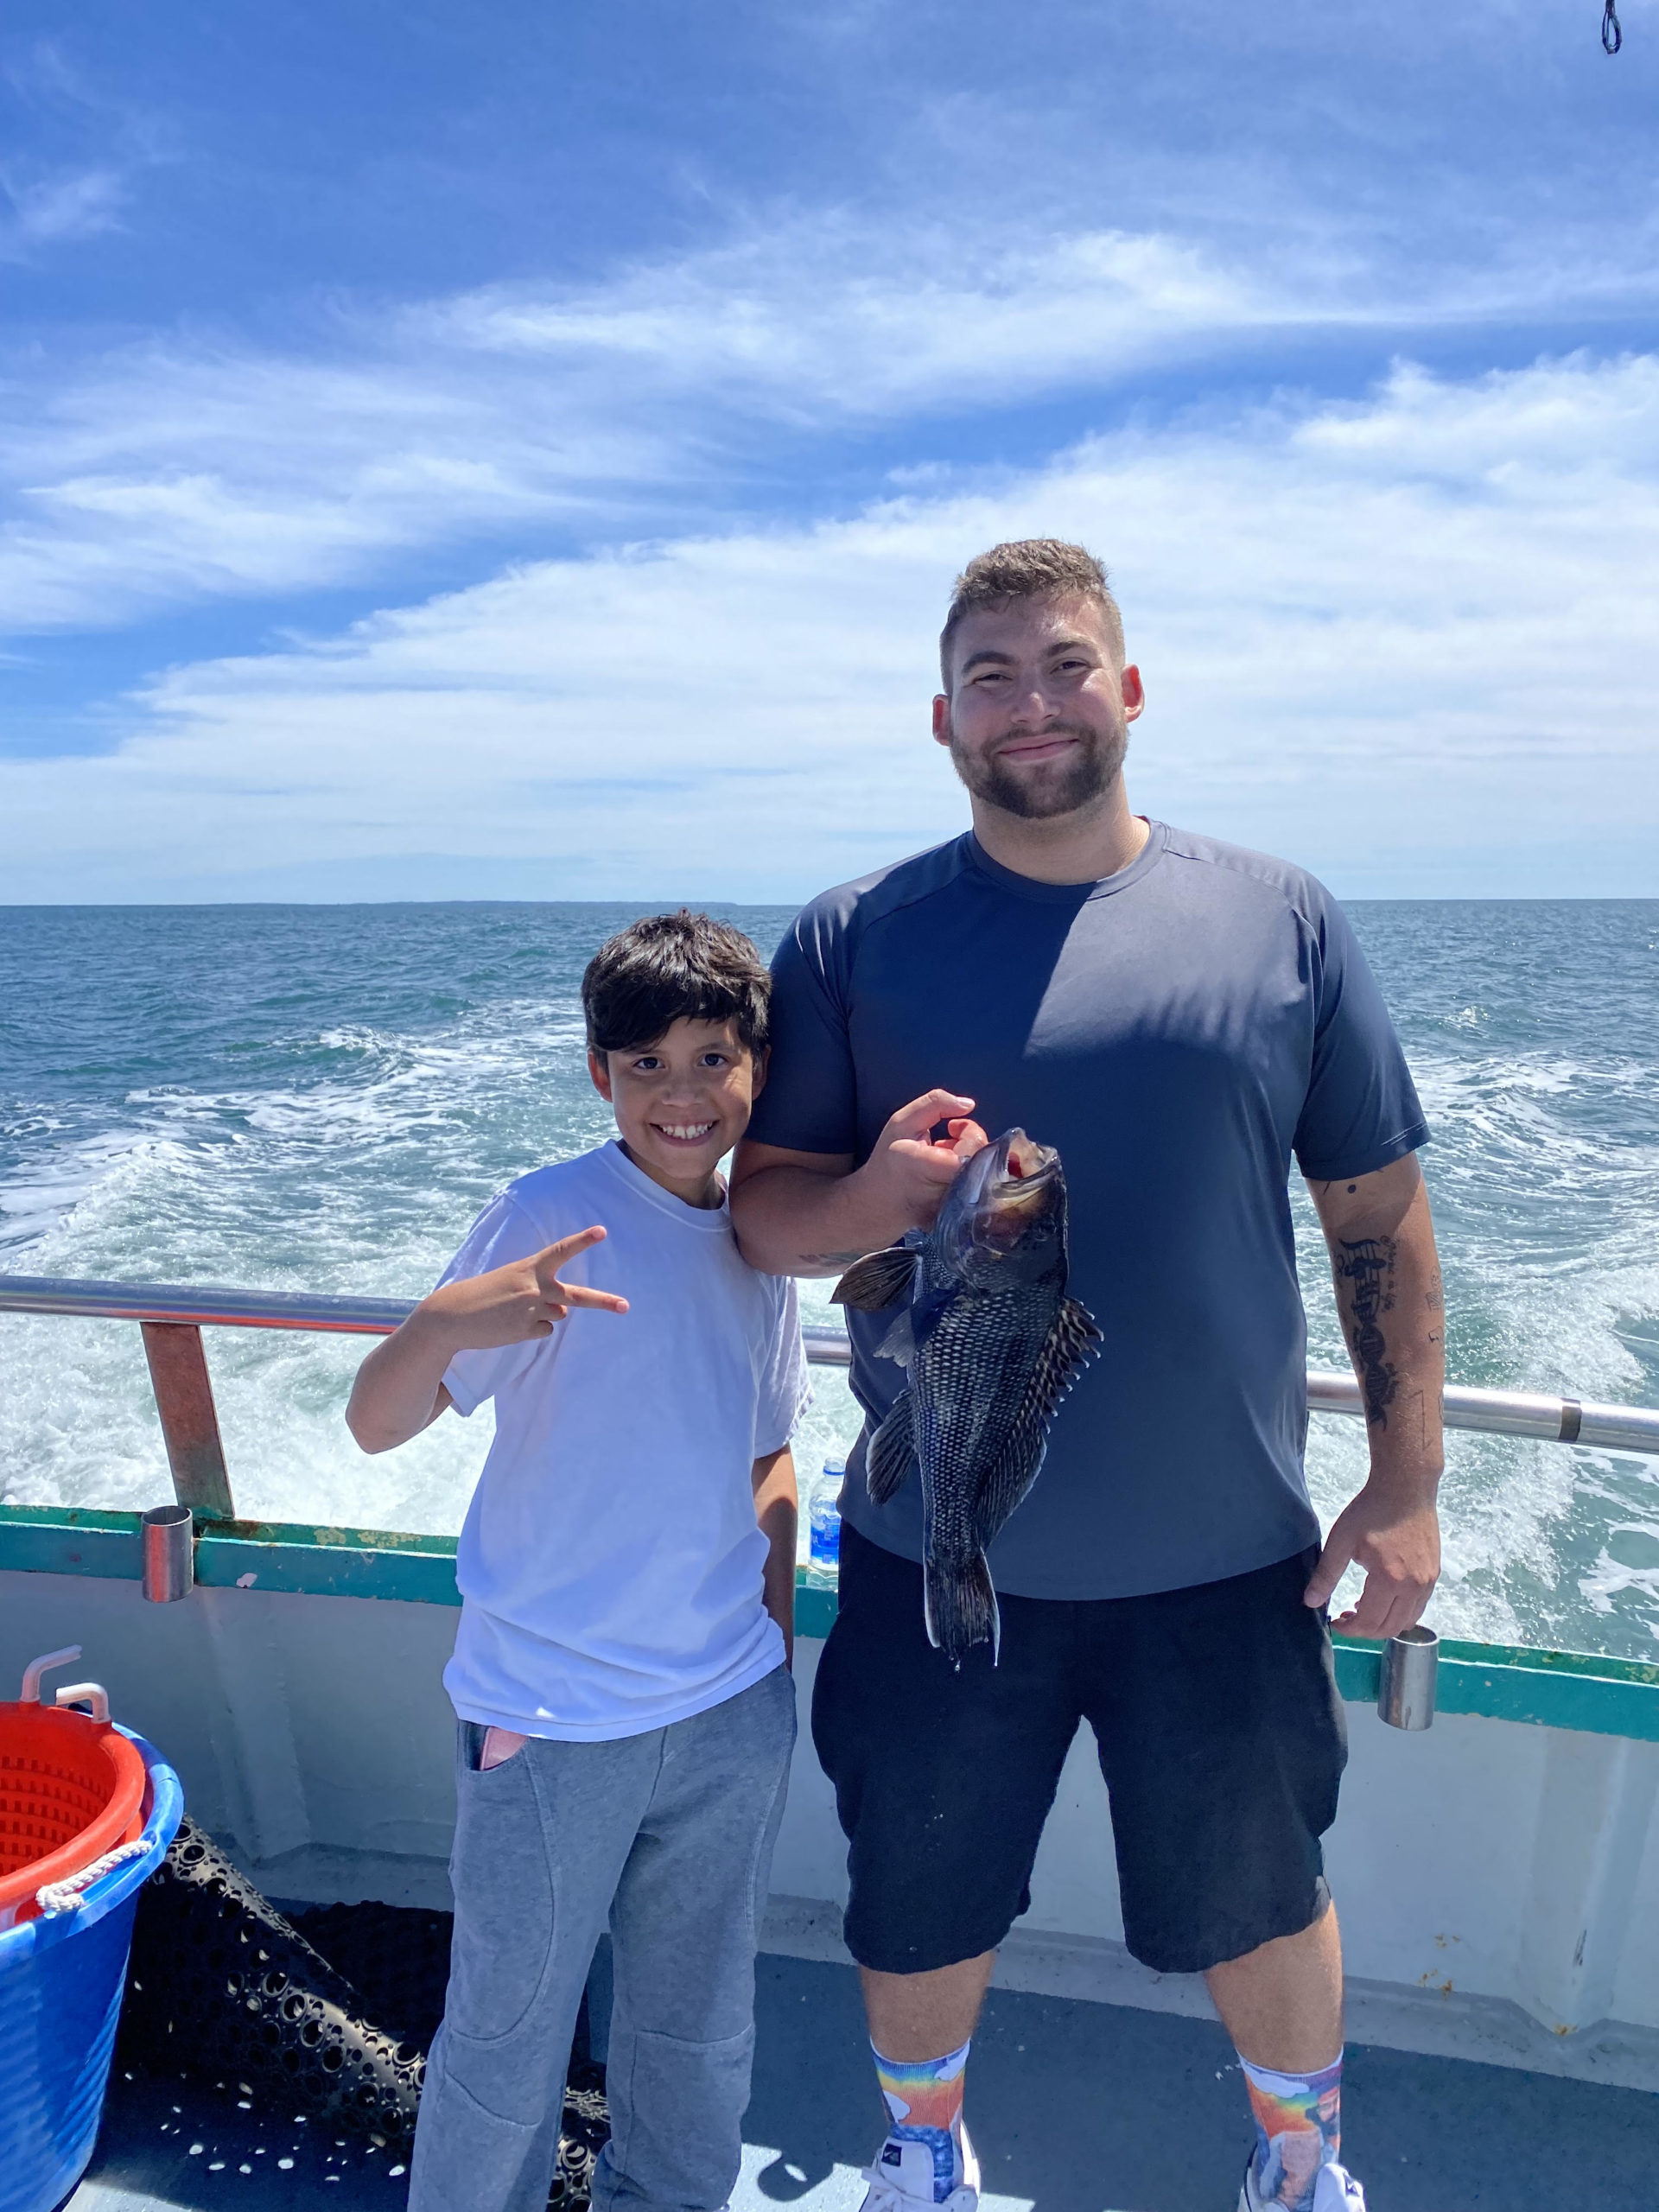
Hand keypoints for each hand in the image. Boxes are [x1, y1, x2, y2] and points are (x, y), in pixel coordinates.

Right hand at [418, 1226, 628, 1352]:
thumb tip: (562, 1312)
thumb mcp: (510, 1281)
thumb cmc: (482, 1295)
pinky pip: (544, 1331)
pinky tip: (509, 1326)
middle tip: (626, 1306)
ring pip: (557, 1315)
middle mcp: (534, 1287)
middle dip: (603, 1301)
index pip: (560, 1251)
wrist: (452, 1316)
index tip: (602, 1231)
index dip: (582, 1241)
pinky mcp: (525, 1330)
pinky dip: (531, 1330)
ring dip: (542, 1315)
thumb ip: (539, 1290)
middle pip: (577, 1297)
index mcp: (528, 1267)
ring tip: (512, 1313)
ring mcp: (531, 1310)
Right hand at [856, 1090, 988, 1232]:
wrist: (881, 1204)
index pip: (976, 1143)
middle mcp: (955, 1189)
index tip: (951, 1127)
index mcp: (938, 1167)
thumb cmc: (890, 1162)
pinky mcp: (967, 1213)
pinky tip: (950, 1173)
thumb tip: (968, 1104)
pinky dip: (971, 1173)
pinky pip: (982, 1187)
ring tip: (946, 1157)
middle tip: (947, 1140)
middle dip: (970, 1141)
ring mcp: (963, 1204)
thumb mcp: (902, 1123)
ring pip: (986, 1171)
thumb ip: (934, 1104)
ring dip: (970, 1157)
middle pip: (986, 1156)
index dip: (968, 1129)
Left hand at [1304, 1481, 1440, 1637]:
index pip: (1370, 1622)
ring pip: (1408, 1621)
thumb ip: (1326, 1574)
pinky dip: (1400, 1612)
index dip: (1350, 1629)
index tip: (1335, 1622)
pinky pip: (1418, 1606)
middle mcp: (1415, 1586)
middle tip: (1346, 1618)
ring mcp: (1428, 1581)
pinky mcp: (1434, 1574)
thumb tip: (1311, 1601)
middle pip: (1391, 1628)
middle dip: (1366, 1631)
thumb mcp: (1341, 1540)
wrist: (1406, 1487)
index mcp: (1390, 1579)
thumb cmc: (1371, 1510)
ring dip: (1384, 1623)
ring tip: (1362, 1608)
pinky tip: (1382, 1597)